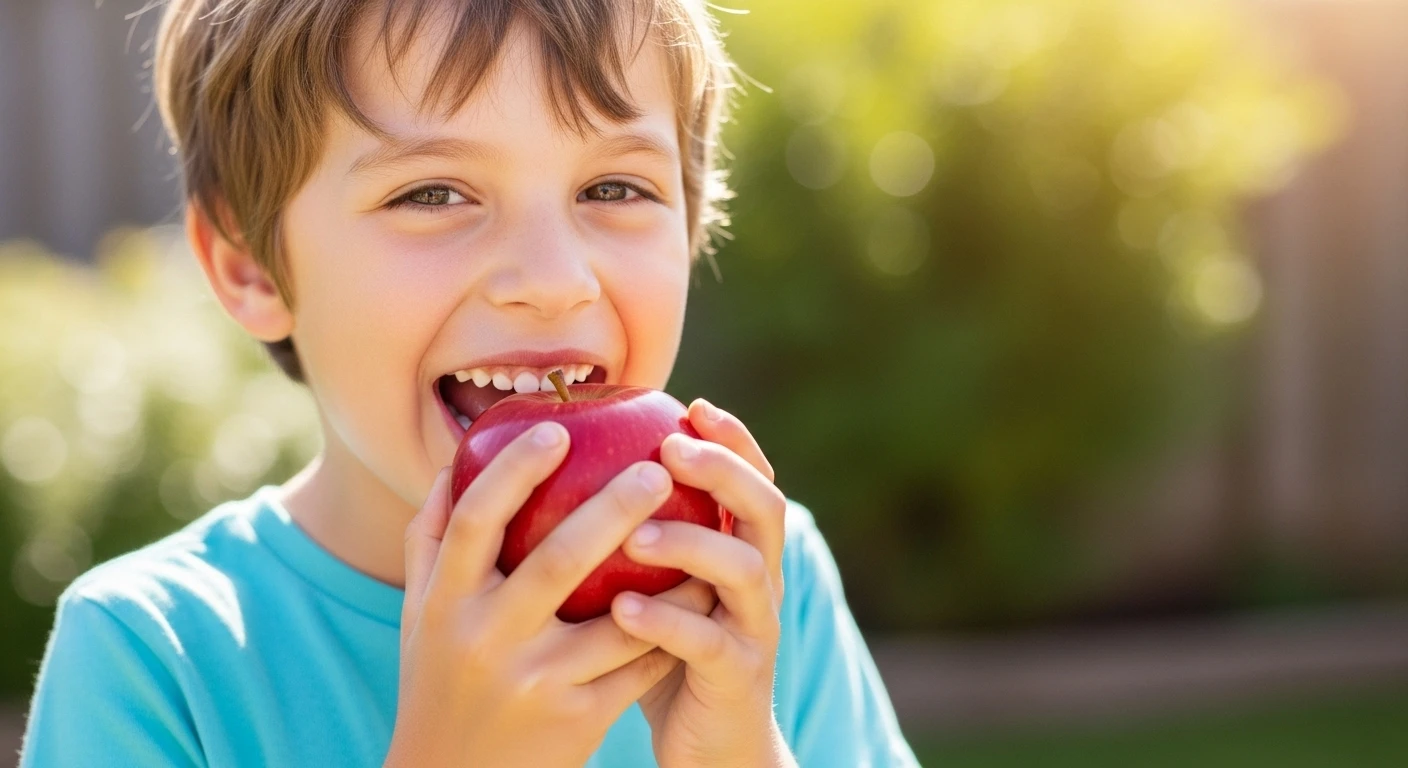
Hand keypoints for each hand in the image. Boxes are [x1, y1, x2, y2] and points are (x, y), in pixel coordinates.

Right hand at [386, 423, 715, 767]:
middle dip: (612, 508)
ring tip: (705, 527)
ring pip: (618, 620)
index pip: (476, 521)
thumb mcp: (419, 615)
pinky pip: (639, 665)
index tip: (559, 430)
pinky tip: (705, 593)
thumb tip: (454, 462)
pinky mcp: (579, 720)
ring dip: (668, 573)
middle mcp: (486, 640)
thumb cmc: (441, 680)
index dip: (514, 471)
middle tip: (657, 468)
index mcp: (443, 604)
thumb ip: (432, 540)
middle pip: (555, 561)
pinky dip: (675, 627)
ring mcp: (536, 683)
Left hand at [611, 400, 796, 767]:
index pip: (751, 477)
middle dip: (722, 471)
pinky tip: (623, 608)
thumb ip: (634, 536)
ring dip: (691, 543)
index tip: (691, 404)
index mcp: (742, 549)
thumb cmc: (666, 655)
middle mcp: (760, 581)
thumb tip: (564, 474)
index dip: (732, 438)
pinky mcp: (738, 678)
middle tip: (670, 449)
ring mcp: (755, 629)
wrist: (711, 747)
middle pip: (764, 507)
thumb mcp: (657, 586)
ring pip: (744, 570)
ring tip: (636, 533)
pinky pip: (707, 644)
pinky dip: (668, 621)